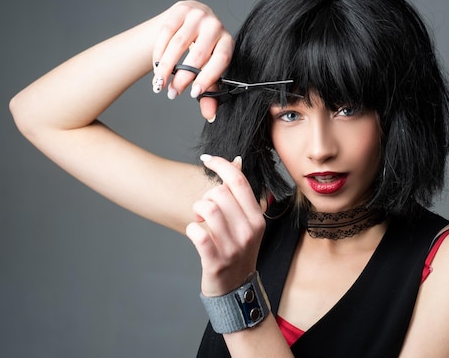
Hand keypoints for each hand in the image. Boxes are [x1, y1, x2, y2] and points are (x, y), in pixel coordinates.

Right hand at [152, 1, 233, 120]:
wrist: (191, 21)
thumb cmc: (203, 51)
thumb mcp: (208, 70)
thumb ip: (210, 93)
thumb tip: (210, 116)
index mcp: (227, 42)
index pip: (220, 61)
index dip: (207, 78)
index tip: (194, 94)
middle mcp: (215, 26)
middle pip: (197, 55)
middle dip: (183, 78)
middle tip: (172, 93)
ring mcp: (197, 15)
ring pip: (178, 44)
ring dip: (166, 67)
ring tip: (160, 83)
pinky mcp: (180, 9)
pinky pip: (166, 33)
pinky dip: (159, 53)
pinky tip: (157, 66)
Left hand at [186, 155, 265, 296]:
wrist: (236, 288)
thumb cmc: (238, 250)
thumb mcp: (246, 222)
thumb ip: (240, 194)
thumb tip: (236, 162)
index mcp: (257, 217)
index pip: (239, 181)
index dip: (221, 164)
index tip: (208, 159)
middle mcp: (249, 230)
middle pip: (220, 193)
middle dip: (206, 196)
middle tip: (205, 210)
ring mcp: (233, 246)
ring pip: (208, 209)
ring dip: (197, 211)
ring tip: (200, 220)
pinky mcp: (216, 261)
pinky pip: (198, 234)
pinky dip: (192, 229)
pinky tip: (195, 232)